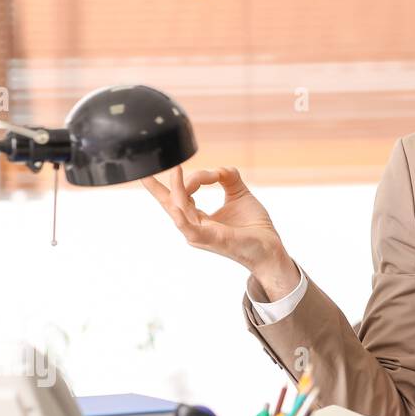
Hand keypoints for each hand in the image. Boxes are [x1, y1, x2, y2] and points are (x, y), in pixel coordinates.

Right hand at [142, 165, 299, 297]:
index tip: (194, 171)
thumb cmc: (254, 226)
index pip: (178, 198)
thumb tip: (217, 168)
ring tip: (176, 170)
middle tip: (143, 172)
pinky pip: (191, 229)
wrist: (271, 247)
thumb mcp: (239, 194)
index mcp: (198, 218)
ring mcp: (201, 235)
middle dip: (155, 189)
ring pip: (180, 210)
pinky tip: (177, 205)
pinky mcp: (212, 239)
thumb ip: (227, 177)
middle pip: (170, 205)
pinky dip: (182, 217)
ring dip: (177, 190)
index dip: (177, 182)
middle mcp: (195, 227)